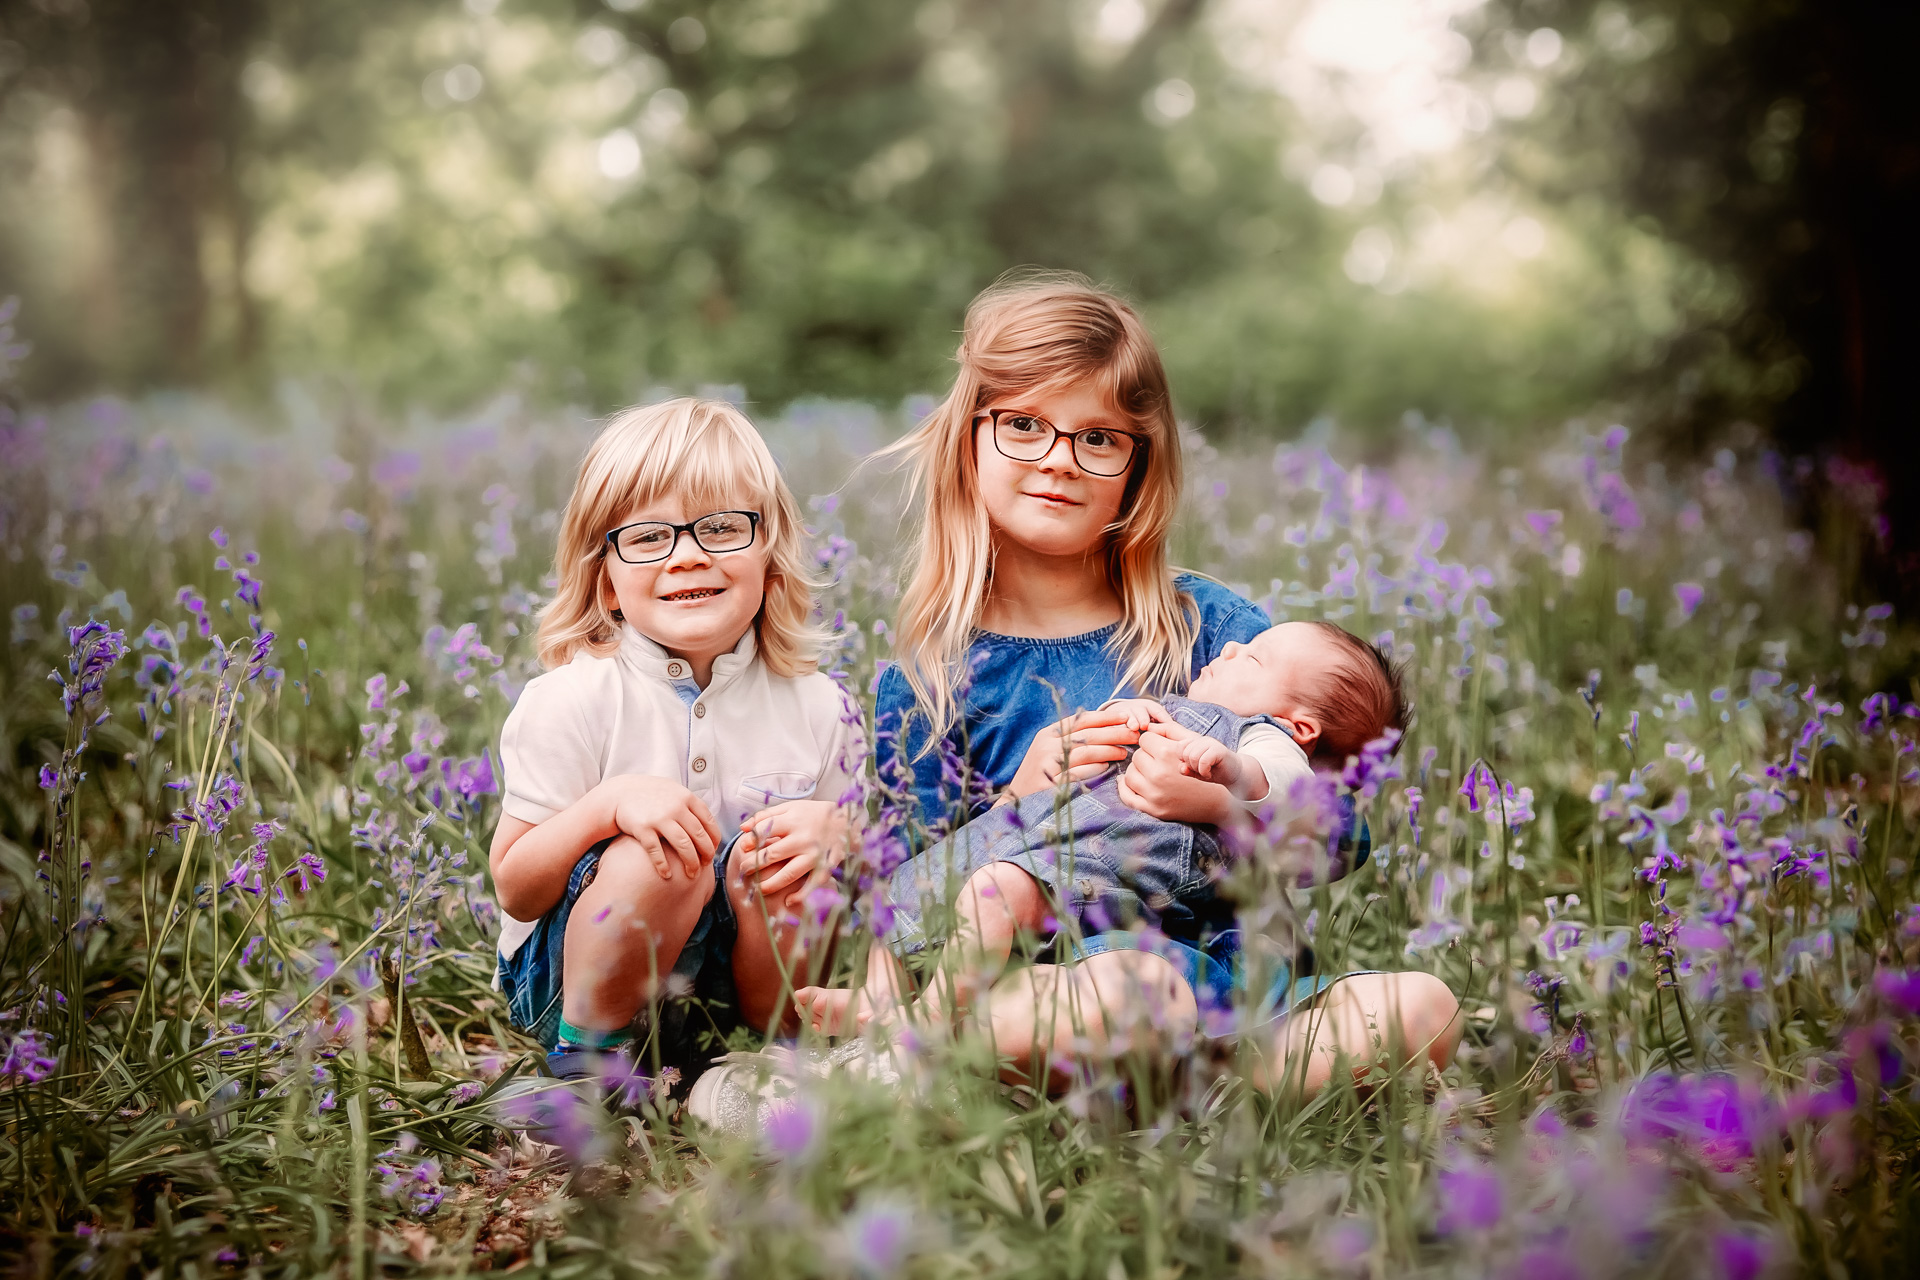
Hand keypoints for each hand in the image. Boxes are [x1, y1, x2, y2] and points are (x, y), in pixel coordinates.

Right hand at [601, 775, 720, 879]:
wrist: (619, 793)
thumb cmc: (650, 795)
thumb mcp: (674, 791)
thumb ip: (690, 805)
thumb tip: (708, 824)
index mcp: (686, 798)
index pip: (709, 822)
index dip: (713, 839)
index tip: (713, 851)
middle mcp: (676, 807)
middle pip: (698, 836)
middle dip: (705, 854)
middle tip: (705, 865)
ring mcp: (659, 818)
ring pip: (683, 845)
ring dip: (690, 862)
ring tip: (692, 874)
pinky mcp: (643, 828)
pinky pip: (657, 851)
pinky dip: (663, 865)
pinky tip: (667, 874)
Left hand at [732, 799, 847, 897]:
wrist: (846, 819)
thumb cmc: (812, 814)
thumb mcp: (790, 808)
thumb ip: (765, 816)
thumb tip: (743, 828)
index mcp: (793, 820)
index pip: (765, 831)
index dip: (751, 841)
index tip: (744, 848)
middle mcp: (803, 838)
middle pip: (773, 855)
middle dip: (754, 865)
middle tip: (744, 870)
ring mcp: (815, 854)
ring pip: (790, 873)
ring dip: (771, 884)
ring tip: (760, 888)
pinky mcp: (827, 865)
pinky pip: (813, 884)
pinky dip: (801, 895)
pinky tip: (789, 901)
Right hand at [1005, 703, 1167, 799]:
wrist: (1014, 801)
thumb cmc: (1040, 776)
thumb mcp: (1050, 751)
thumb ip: (1071, 740)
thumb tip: (1105, 729)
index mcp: (1048, 733)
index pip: (1081, 720)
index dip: (1105, 717)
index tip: (1126, 715)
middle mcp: (1046, 745)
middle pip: (1087, 734)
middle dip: (1114, 732)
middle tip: (1134, 733)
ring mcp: (1046, 764)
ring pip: (1084, 752)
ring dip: (1108, 750)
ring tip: (1125, 752)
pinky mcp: (1049, 782)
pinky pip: (1076, 773)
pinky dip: (1093, 769)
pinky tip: (1106, 767)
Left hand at [1116, 722, 1234, 823]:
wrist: (1218, 801)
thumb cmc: (1205, 768)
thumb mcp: (1192, 744)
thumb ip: (1169, 730)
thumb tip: (1147, 726)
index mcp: (1168, 754)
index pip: (1144, 739)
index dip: (1151, 741)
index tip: (1157, 746)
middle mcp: (1159, 775)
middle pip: (1136, 757)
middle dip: (1145, 757)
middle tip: (1155, 761)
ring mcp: (1155, 794)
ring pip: (1129, 775)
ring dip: (1137, 771)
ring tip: (1148, 772)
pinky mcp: (1154, 810)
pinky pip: (1128, 796)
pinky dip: (1125, 788)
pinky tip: (1131, 783)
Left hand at [1179, 737, 1241, 789]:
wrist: (1235, 775)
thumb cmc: (1214, 772)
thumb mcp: (1196, 772)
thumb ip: (1186, 770)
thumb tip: (1182, 768)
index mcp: (1196, 742)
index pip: (1180, 747)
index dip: (1184, 760)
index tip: (1194, 767)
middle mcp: (1203, 740)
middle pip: (1185, 753)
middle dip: (1192, 767)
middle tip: (1202, 770)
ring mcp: (1211, 743)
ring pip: (1193, 757)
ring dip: (1198, 770)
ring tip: (1206, 772)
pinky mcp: (1219, 749)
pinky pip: (1203, 761)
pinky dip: (1204, 772)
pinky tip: (1210, 774)